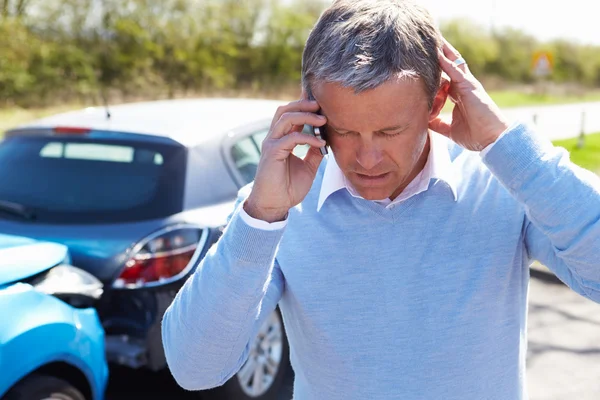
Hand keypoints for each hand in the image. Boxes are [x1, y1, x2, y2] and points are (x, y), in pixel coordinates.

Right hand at [244, 98, 326, 222]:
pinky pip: (291, 137)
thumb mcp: (308, 167)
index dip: (303, 107)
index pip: (290, 115)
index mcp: (282, 140)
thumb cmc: (288, 188)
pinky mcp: (272, 152)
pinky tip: (320, 142)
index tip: (321, 105)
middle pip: (285, 110)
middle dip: (303, 104)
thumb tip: (325, 140)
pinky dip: (308, 137)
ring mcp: (271, 144)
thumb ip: (314, 152)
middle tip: (321, 105)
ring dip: (306, 115)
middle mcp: (274, 138)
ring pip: (286, 118)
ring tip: (323, 120)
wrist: (274, 205)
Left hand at [429, 38, 509, 150]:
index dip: (434, 73)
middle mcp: (464, 87)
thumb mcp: (449, 129)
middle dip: (440, 56)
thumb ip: (437, 123)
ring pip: (453, 63)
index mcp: (459, 96)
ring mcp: (467, 85)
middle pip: (449, 66)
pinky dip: (446, 62)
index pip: (444, 79)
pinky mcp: (470, 86)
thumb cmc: (475, 135)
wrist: (492, 139)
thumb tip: (423, 121)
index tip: (421, 67)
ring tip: (432, 39)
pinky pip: (456, 71)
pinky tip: (437, 54)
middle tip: (427, 44)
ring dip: (443, 52)